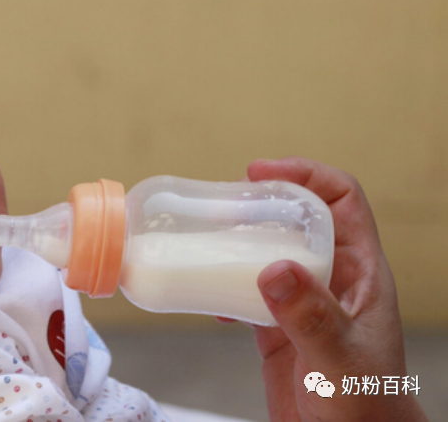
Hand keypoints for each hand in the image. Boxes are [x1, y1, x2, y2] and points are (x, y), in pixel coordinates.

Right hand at [218, 157, 427, 420]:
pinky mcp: (278, 326)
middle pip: (297, 218)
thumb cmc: (365, 407)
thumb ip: (311, 317)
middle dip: (260, 203)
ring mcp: (303, 302)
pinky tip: (211, 300)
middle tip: (221, 204)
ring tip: (206, 240)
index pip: (341, 200)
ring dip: (238, 242)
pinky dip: (225, 286)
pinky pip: (248, 290)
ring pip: (270, 251)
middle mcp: (332, 279)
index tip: (259, 173)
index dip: (304, 175)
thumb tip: (274, 269)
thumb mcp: (339, 359)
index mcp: (360, 272)